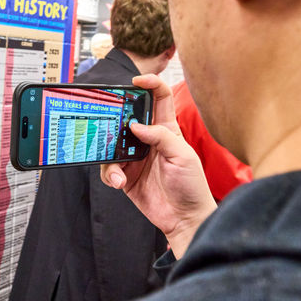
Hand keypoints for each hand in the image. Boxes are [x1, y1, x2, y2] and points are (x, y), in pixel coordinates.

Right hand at [100, 74, 216, 257]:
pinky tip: (119, 182)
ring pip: (113, 144)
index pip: (159, 98)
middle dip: (117, 118)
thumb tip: (135, 125)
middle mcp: (149, 140)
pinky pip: (109, 169)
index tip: (136, 81)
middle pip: (128, 117)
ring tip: (119, 171)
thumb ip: (160, 136)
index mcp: (167, 129)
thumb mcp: (182, 156)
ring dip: (111, 155)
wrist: (185, 218)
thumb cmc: (192, 186)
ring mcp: (135, 158)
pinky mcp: (126, 176)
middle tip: (110, 122)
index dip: (149, 84)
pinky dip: (110, 175)